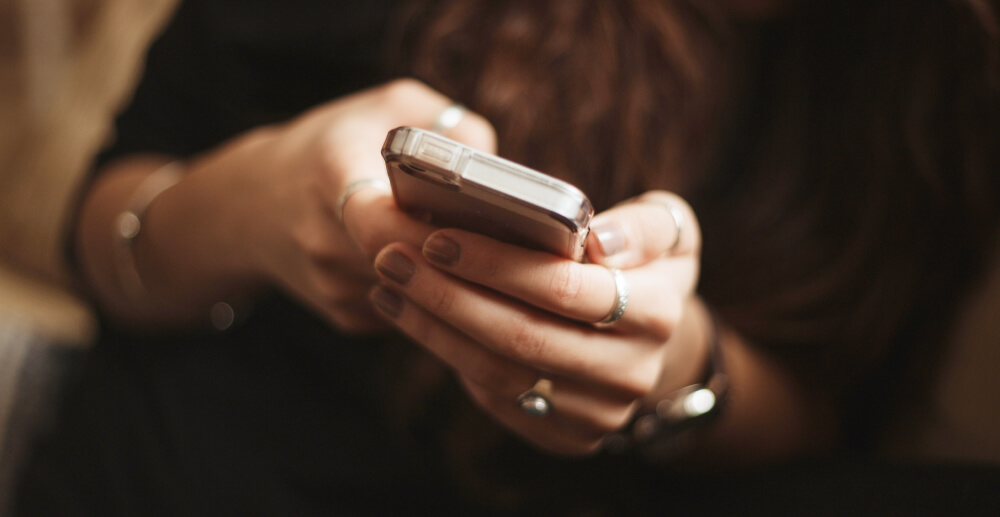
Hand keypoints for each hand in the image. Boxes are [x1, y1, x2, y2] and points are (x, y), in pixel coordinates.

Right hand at [185, 79, 494, 332]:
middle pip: (410, 265)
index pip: (380, 222)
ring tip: (487, 253)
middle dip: (460, 257)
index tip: (475, 223)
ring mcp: (332, 286)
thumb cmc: (333, 145)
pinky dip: (433, 293)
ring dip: (453, 279)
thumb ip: (449, 125)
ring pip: (417, 294)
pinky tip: (445, 267)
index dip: (431, 231)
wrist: (253, 204)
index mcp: (330, 175)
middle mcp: (324, 239)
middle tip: (507, 242)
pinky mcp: (345, 316)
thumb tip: (498, 171)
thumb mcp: (388, 106)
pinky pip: (408, 311)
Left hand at [368, 191, 707, 453]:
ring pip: (498, 372)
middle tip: (393, 258)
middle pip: (521, 337)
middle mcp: (632, 372)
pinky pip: (494, 397)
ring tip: (390, 283)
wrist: (647, 339)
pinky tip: (412, 315)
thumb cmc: (642, 265)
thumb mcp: (667, 230)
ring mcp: (598, 413)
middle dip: (447, 295)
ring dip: (433, 326)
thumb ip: (644, 225)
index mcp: (658, 313)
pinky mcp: (566, 436)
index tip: (439, 237)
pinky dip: (446, 353)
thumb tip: (598, 241)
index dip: (496, 264)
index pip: (565, 289)